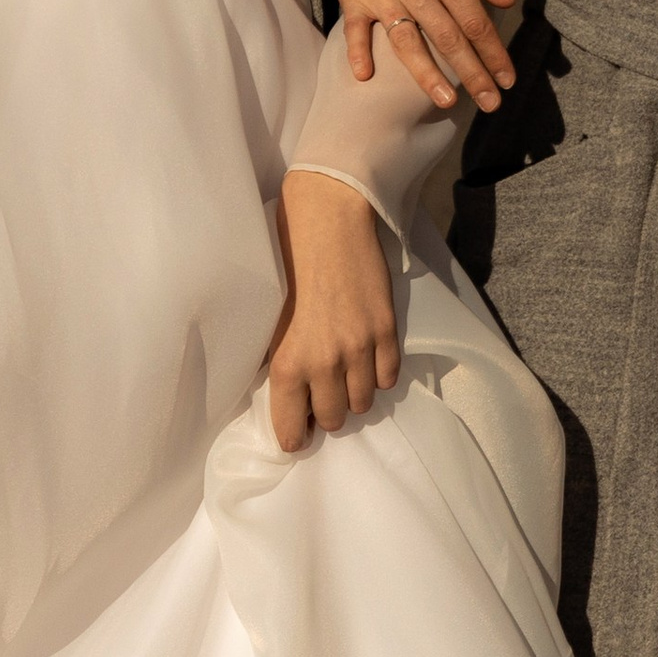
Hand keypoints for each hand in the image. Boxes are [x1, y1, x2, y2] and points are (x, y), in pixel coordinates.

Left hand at [267, 171, 401, 452]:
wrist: (328, 221)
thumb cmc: (287, 263)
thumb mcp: (269, 320)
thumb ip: (278, 360)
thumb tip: (285, 391)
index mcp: (286, 364)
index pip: (292, 433)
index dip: (296, 435)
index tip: (299, 426)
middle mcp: (324, 364)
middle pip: (335, 420)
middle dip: (328, 410)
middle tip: (322, 390)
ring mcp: (360, 349)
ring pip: (364, 403)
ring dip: (354, 392)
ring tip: (346, 371)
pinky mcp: (386, 330)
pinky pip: (388, 377)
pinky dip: (378, 372)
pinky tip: (367, 355)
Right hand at [320, 0, 515, 114]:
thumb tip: (505, 1)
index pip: (475, 21)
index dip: (494, 53)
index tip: (508, 79)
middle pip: (448, 40)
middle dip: (473, 75)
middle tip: (491, 105)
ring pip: (407, 44)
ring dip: (427, 76)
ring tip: (446, 103)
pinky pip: (355, 31)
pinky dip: (358, 54)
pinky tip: (366, 77)